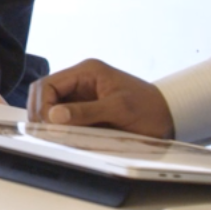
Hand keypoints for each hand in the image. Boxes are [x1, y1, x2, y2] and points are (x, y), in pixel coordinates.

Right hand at [27, 59, 174, 137]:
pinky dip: (58, 127)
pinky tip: (63, 138)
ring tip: (54, 137)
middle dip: (41, 113)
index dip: (43, 106)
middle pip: (44, 93)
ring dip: (48, 121)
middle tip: (48, 134)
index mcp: (87, 72)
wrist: (169, 116)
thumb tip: (55, 116)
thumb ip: (86, 112)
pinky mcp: (85, 110)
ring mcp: (82, 96)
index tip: (49, 126)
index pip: (48, 84)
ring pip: (50, 106)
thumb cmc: (149, 109)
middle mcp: (81, 81)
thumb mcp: (119, 109)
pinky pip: (62, 117)